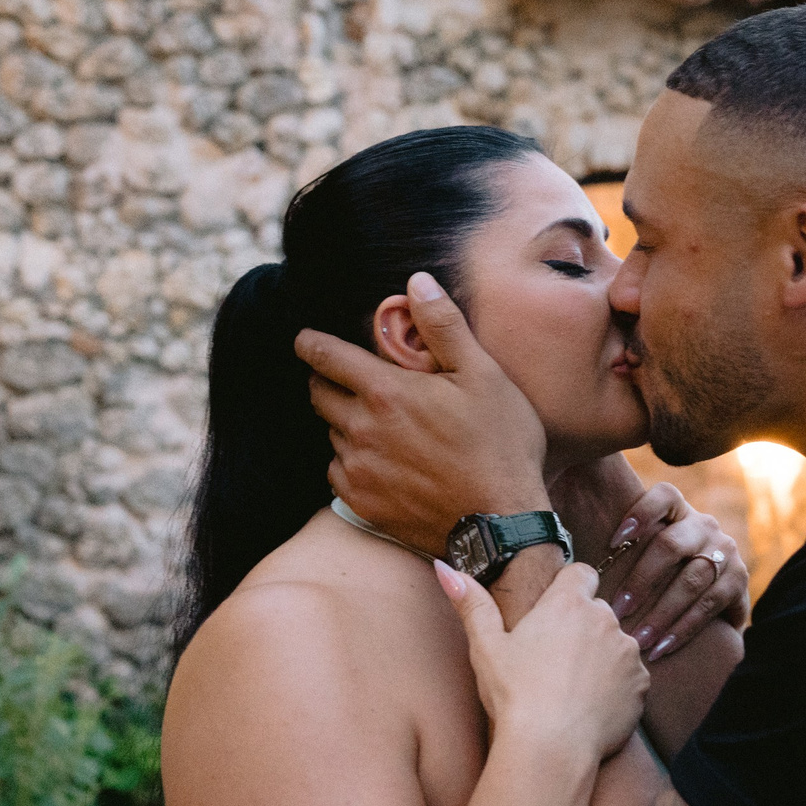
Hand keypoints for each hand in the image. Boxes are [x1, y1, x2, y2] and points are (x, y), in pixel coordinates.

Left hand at [297, 273, 548, 554]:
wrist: (501, 524)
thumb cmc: (499, 445)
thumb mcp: (483, 376)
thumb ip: (444, 326)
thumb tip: (417, 281)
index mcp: (385, 392)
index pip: (325, 356)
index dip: (311, 344)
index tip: (305, 340)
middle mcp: (361, 429)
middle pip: (319, 395)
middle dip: (327, 381)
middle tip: (353, 381)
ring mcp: (358, 470)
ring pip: (332, 434)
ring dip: (348, 424)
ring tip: (385, 427)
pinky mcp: (361, 503)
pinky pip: (339, 472)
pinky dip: (353, 462)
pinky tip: (385, 463)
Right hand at [437, 560, 648, 761]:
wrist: (551, 748)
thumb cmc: (515, 696)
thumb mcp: (485, 647)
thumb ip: (471, 603)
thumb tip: (447, 569)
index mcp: (567, 604)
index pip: (581, 573)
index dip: (569, 588)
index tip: (555, 612)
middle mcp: (605, 619)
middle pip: (597, 611)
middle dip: (582, 628)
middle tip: (555, 659)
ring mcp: (627, 652)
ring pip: (616, 645)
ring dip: (602, 657)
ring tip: (572, 688)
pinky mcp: (641, 684)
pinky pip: (631, 677)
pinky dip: (617, 687)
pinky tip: (591, 706)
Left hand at [599, 484, 749, 662]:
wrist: (712, 600)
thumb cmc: (659, 575)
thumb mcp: (643, 552)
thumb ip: (617, 546)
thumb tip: (566, 552)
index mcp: (678, 510)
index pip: (663, 497)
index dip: (640, 514)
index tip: (613, 543)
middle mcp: (704, 525)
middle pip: (672, 544)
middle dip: (641, 580)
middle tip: (617, 609)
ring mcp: (726, 551)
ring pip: (691, 580)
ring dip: (661, 613)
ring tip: (637, 639)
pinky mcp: (740, 581)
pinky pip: (710, 605)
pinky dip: (683, 629)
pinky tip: (661, 647)